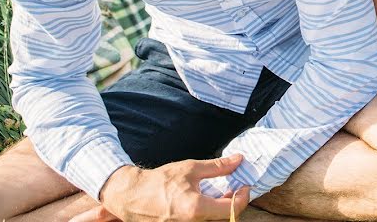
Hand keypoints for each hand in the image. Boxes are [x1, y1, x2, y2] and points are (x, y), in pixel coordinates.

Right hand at [96, 154, 250, 221]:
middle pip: (224, 218)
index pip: (232, 210)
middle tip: (234, 187)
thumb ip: (217, 167)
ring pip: (212, 221)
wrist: (131, 196)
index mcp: (196, 209)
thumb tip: (238, 160)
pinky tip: (205, 200)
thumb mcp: (190, 168)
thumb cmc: (159, 181)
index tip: (245, 185)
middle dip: (233, 203)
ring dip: (220, 208)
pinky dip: (207, 212)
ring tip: (219, 193)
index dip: (243, 197)